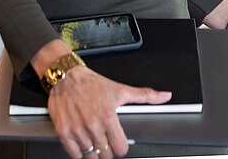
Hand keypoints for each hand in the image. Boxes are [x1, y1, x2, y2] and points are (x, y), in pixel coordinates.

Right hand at [47, 65, 171, 158]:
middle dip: (107, 150)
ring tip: (93, 139)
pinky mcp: (63, 132)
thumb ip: (145, 95)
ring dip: (92, 151)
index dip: (121, 147)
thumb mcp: (120, 89)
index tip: (118, 143)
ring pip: (90, 156)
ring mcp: (77, 130)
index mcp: (108, 117)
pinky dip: (78, 151)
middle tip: (104, 141)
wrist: (66, 77)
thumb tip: (164, 96)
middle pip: (105, 155)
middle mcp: (92, 125)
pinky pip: (74, 154)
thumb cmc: (92, 84)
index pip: (120, 149)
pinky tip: (81, 141)